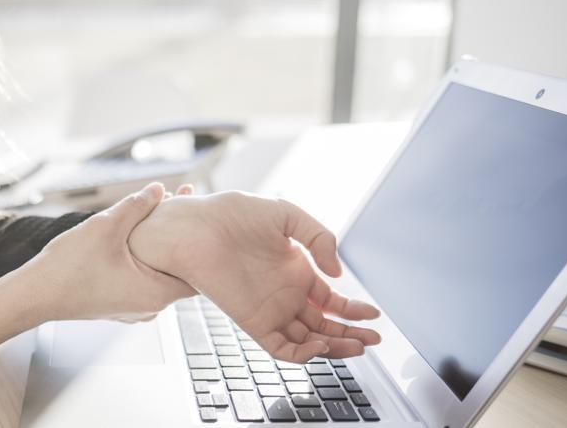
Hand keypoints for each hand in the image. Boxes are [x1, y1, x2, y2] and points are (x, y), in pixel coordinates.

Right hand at [28, 183, 196, 322]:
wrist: (35, 295)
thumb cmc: (69, 268)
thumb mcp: (107, 227)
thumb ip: (138, 205)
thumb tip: (159, 189)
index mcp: (156, 293)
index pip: (199, 272)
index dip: (201, 241)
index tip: (198, 215)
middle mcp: (150, 307)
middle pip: (178, 270)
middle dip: (179, 237)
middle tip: (180, 206)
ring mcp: (134, 308)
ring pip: (157, 274)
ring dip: (158, 247)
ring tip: (157, 217)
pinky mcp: (118, 305)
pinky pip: (140, 280)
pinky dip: (142, 259)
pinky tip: (133, 237)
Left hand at [128, 191, 380, 361]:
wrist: (193, 225)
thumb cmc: (230, 214)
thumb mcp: (285, 214)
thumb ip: (318, 237)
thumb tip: (337, 273)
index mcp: (294, 270)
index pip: (330, 300)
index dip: (353, 310)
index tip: (374, 314)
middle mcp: (283, 294)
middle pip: (324, 325)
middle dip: (351, 333)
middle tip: (374, 337)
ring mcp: (269, 309)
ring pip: (308, 340)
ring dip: (334, 346)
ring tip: (359, 345)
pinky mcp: (252, 321)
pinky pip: (281, 347)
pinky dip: (303, 352)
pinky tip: (321, 343)